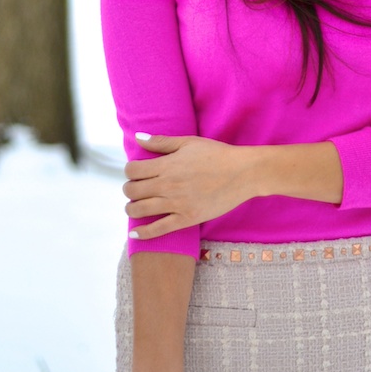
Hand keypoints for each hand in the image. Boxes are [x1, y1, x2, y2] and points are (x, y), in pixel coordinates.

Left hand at [123, 134, 253, 238]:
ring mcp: (177, 204)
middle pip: (132, 190)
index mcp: (167, 165)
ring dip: (131, 209)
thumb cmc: (217, 154)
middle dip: (129, 189)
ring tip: (134, 206)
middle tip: (134, 189)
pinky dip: (143, 233)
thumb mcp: (189, 142)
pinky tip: (135, 234)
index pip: (133, 170)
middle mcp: (168, 185)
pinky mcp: (187, 219)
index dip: (129, 171)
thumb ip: (162, 142)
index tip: (134, 172)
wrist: (242, 173)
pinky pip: (159, 230)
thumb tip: (138, 138)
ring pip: (140, 210)